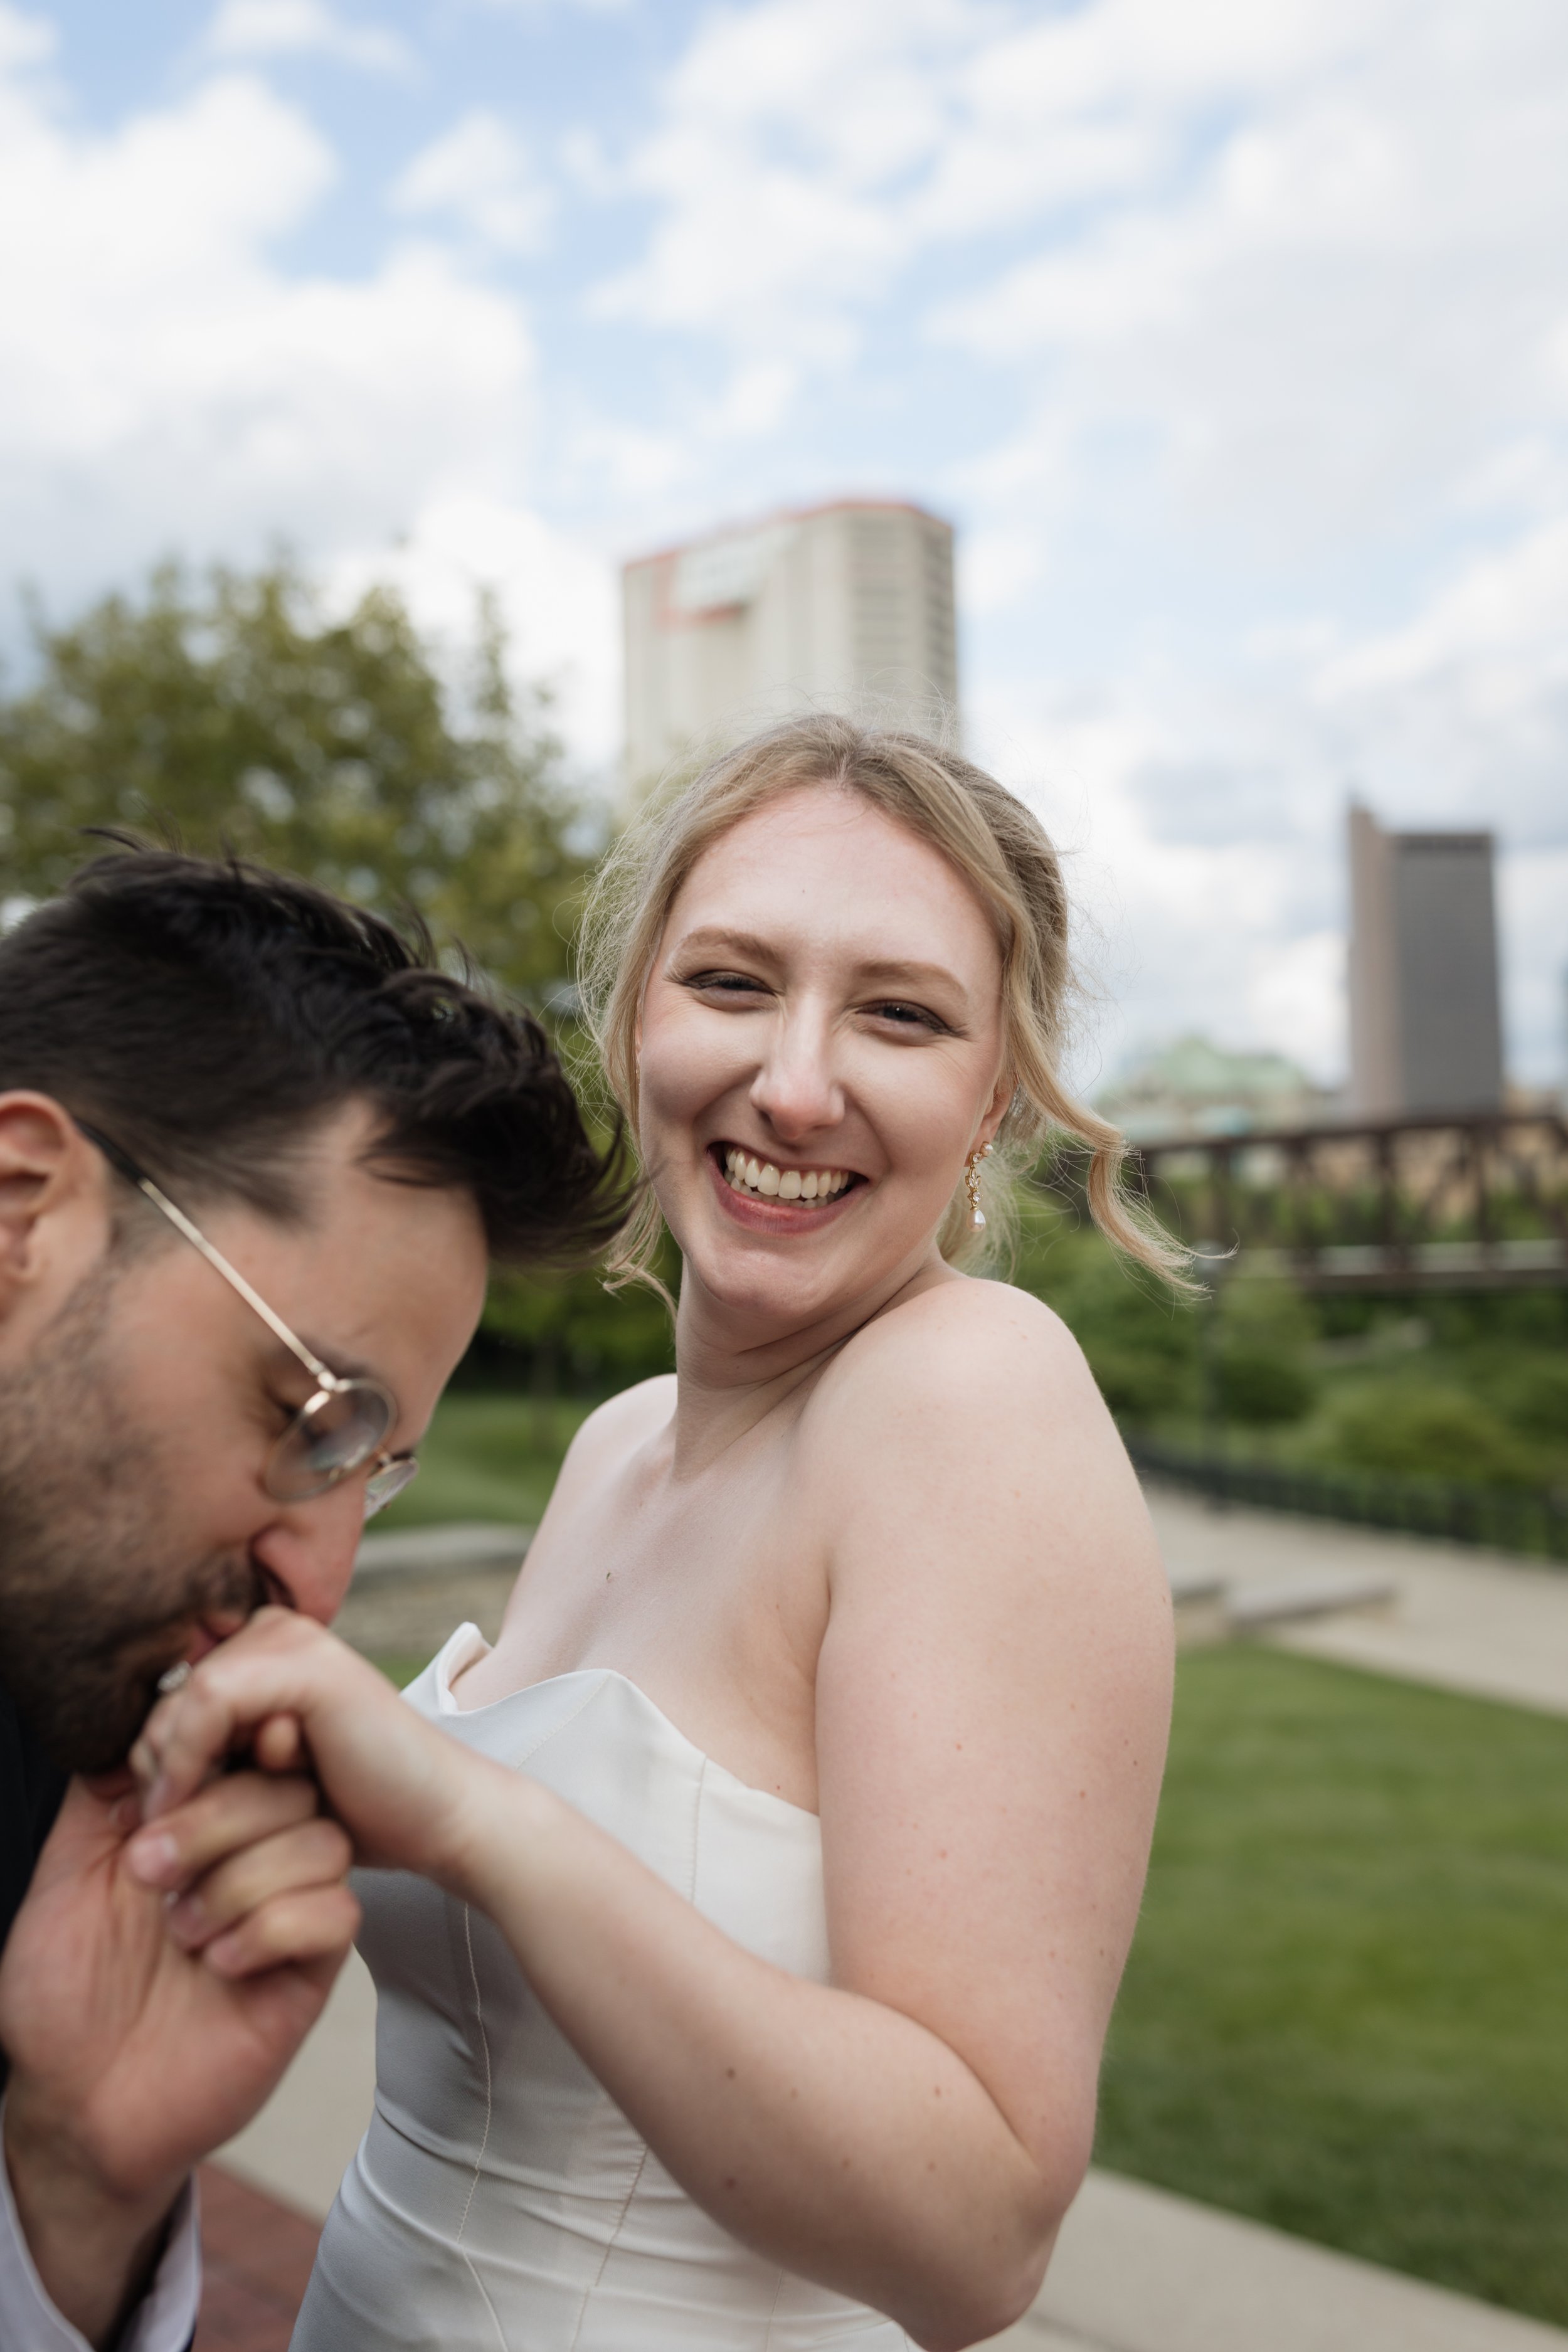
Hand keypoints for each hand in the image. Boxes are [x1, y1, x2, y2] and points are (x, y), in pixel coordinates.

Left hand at [0, 1763, 356, 2346]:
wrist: (75, 2109)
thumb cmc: (59, 2001)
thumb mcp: (63, 1877)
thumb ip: (102, 1798)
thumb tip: (132, 1715)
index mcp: (199, 1825)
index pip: (246, 1749)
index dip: (226, 1743)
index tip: (177, 1768)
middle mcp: (252, 1858)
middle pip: (291, 1784)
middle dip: (218, 1817)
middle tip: (149, 1873)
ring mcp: (286, 1912)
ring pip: (322, 1841)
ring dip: (242, 1880)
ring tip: (181, 1931)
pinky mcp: (310, 1970)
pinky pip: (335, 1913)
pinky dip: (272, 1929)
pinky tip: (220, 1964)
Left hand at [131, 1607, 497, 1888]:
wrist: (431, 1819)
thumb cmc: (349, 1809)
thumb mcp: (256, 1785)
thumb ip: (201, 1766)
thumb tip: (106, 1787)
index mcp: (261, 1650)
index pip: (162, 1698)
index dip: (142, 1762)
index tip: (145, 1822)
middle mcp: (274, 1631)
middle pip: (162, 1697)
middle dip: (150, 1771)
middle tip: (156, 1834)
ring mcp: (294, 1641)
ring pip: (178, 1700)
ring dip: (165, 1772)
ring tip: (175, 1829)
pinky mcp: (308, 1666)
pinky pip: (209, 1700)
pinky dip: (186, 1758)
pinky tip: (188, 1803)